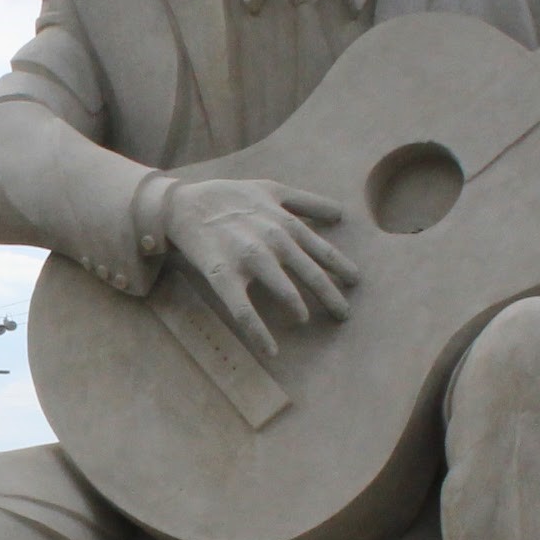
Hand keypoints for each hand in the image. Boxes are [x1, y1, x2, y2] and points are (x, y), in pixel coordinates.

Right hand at [162, 176, 358, 356]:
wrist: (184, 203)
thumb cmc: (229, 196)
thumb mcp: (271, 189)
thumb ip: (307, 201)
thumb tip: (340, 213)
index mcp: (285, 223)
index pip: (323, 251)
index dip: (342, 268)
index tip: (355, 282)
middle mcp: (273, 241)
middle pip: (312, 275)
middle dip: (332, 297)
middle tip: (344, 314)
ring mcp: (249, 258)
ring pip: (285, 292)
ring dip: (299, 309)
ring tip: (305, 321)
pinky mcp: (224, 275)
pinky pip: (244, 311)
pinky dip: (259, 333)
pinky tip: (270, 350)